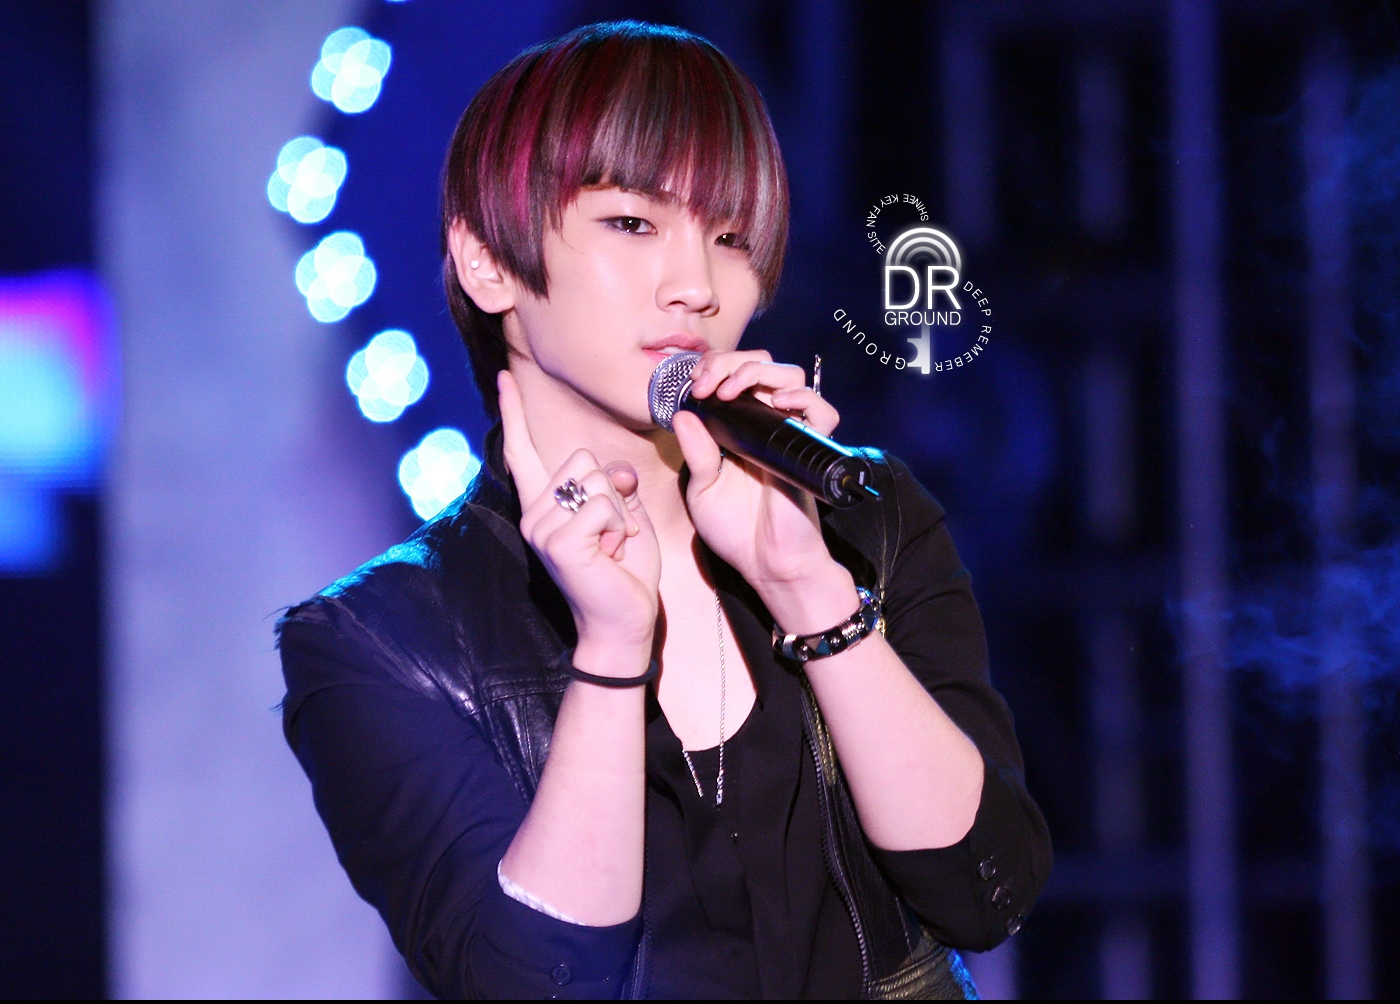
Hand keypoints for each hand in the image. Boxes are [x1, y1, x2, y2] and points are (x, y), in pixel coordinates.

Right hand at [498, 371, 661, 658]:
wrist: (622, 623)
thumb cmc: (624, 572)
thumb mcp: (625, 518)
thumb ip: (616, 486)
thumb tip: (617, 471)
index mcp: (545, 505)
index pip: (523, 449)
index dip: (514, 412)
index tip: (505, 378)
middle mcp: (535, 512)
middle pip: (583, 458)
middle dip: (614, 490)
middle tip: (613, 533)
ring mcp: (542, 526)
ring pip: (599, 481)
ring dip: (620, 513)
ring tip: (612, 547)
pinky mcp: (559, 541)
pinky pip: (605, 505)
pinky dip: (621, 528)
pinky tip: (611, 555)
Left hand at [671, 350, 846, 599]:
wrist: (767, 564)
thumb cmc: (736, 531)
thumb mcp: (703, 490)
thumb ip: (697, 453)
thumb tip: (683, 413)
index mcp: (738, 428)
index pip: (732, 375)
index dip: (713, 368)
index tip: (693, 385)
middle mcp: (765, 423)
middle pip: (761, 364)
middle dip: (730, 362)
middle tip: (707, 384)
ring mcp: (789, 433)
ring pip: (790, 375)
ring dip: (758, 371)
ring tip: (732, 391)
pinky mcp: (810, 449)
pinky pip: (822, 411)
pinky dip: (803, 397)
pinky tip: (777, 403)